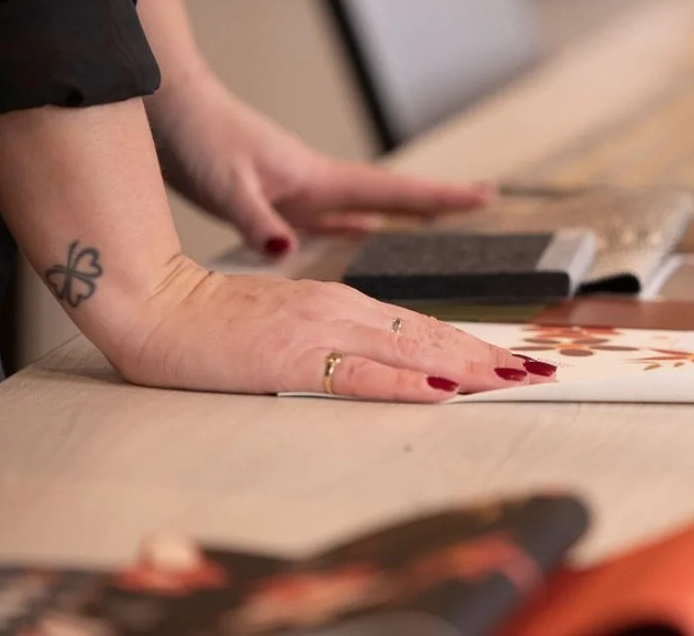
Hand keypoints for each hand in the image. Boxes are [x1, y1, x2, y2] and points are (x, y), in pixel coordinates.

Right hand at [106, 257, 555, 398]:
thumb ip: (333, 338)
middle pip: (430, 335)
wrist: (153, 305)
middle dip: (488, 356)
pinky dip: (407, 382)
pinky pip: (362, 373)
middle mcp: (341, 309)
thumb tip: (383, 361)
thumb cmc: (211, 323)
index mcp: (341, 303)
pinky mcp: (294, 356)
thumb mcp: (287, 324)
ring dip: (467, 365)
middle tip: (539, 369)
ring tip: (513, 378)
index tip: (514, 359)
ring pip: (410, 349)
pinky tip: (440, 390)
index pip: (422, 327)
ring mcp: (320, 330)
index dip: (472, 344)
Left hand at [147, 76, 491, 256]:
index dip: (438, 197)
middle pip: (388, 196)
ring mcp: (297, 188)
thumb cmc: (197, 137)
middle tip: (479, 200)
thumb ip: (258, 219)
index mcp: (314, 178)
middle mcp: (315, 182)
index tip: (483, 195)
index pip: (391, 191)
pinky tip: (361, 232)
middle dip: (433, 201)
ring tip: (434, 221)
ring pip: (361, 206)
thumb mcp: (226, 184)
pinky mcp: (273, 195)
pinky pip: (326, 216)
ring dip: (398, 213)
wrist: (167, 109)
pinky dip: (351, 225)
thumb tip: (288, 250)